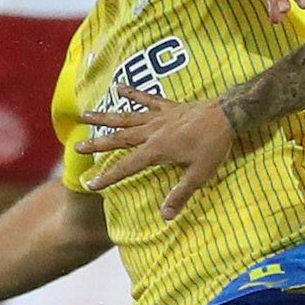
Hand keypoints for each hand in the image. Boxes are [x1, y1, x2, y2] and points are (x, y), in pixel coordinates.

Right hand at [76, 86, 233, 217]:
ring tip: (84, 114)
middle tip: (77, 146)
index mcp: (157, 150)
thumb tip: (165, 217)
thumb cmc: (214, 146)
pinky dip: (132, 92)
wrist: (228, 115)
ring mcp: (159, 117)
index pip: (127, 167)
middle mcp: (152, 132)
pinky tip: (118, 87)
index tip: (91, 183)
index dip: (108, 177)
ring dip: (105, 117)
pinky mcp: (168, 106)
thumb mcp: (200, 175)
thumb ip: (180, 194)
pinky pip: (147, 99)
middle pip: (119, 139)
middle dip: (97, 144)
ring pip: (126, 117)